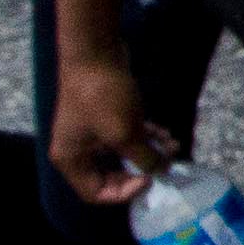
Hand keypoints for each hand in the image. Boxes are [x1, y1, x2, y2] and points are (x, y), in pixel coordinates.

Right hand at [46, 47, 173, 206]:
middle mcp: (77, 149)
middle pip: (111, 175)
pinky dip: (145, 135)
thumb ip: (144, 158)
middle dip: (142, 169)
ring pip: (123, 153)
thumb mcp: (125, 134)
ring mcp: (91, 131)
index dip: (124, 192)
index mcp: (71, 159)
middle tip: (166, 164)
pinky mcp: (105, 115)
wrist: (95, 51)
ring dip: (149, 151)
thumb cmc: (102, 96)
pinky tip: (165, 133)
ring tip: (172, 145)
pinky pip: (126, 134)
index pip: (96, 193)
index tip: (148, 179)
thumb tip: (161, 170)